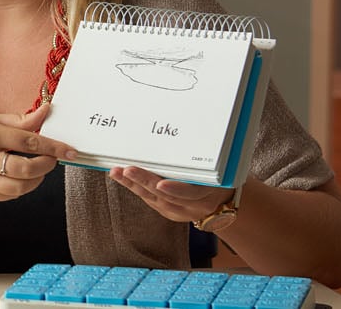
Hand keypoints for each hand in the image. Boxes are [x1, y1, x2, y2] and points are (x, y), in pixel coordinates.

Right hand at [0, 103, 76, 200]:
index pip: (29, 142)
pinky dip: (20, 188)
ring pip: (19, 187)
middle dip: (47, 164)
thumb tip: (44, 113)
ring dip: (37, 180)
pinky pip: (8, 196)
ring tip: (39, 170)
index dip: (54, 147)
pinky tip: (21, 177)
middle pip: (27, 168)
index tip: (70, 150)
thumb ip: (16, 120)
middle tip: (53, 159)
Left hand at [109, 165, 232, 223]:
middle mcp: (194, 205)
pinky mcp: (169, 212)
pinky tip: (122, 177)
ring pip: (154, 198)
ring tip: (117, 172)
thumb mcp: (221, 167)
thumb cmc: (221, 174)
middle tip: (128, 170)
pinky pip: (150, 200)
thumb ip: (206, 156)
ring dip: (133, 185)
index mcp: (210, 192)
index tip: (161, 183)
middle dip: (145, 182)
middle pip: (167, 195)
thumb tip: (191, 127)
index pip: (192, 193)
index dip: (177, 189)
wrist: (223, 201)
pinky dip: (136, 188)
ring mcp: (181, 211)